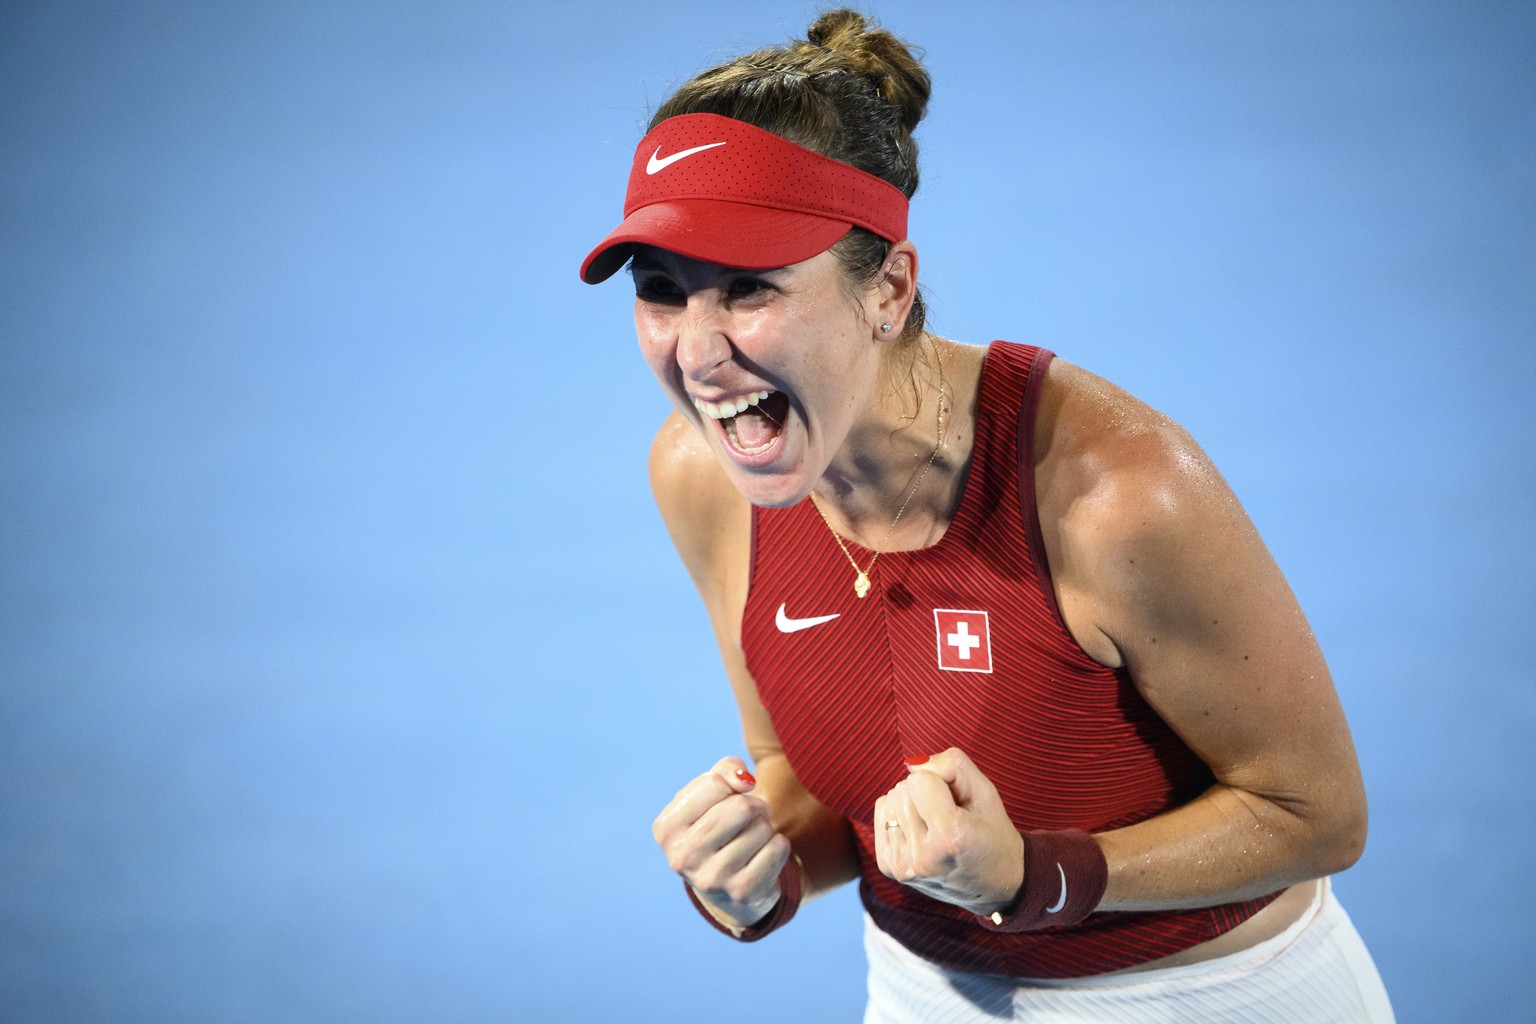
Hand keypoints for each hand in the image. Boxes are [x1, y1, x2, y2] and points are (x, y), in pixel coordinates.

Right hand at [652, 757, 790, 928]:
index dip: (730, 784)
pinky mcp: (742, 892)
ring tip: (752, 838)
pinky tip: (762, 855)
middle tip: (749, 817)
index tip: (729, 797)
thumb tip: (745, 780)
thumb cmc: (716, 827)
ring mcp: (712, 878)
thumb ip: (723, 771)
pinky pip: (777, 848)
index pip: (713, 783)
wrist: (726, 884)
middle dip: (753, 805)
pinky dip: (778, 845)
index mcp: (666, 828)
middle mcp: (682, 857)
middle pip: (740, 807)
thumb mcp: (709, 795)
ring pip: (761, 827)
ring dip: (765, 826)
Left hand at [873, 747, 1024, 915]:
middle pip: (902, 790)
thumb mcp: (985, 792)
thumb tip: (911, 764)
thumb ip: (952, 764)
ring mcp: (902, 866)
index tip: (959, 802)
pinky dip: (899, 815)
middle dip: (925, 792)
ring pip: (890, 800)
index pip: (919, 779)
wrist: (994, 885)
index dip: (942, 780)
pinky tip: (921, 832)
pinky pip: (881, 814)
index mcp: (949, 838)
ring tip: (936, 825)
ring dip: (912, 803)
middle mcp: (922, 856)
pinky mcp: (889, 867)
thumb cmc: (992, 833)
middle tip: (950, 815)